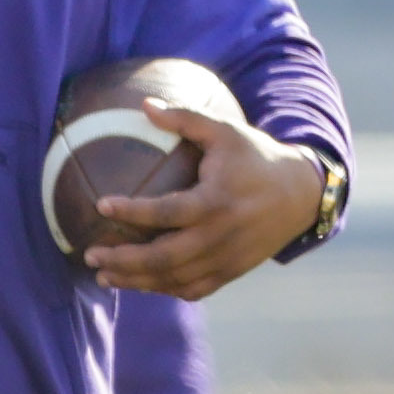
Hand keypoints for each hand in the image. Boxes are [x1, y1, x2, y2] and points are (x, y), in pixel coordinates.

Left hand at [81, 109, 327, 299]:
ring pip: (175, 279)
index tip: (101, 204)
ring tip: (103, 275)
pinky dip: (164, 289)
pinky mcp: (233, 271)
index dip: (132, 212)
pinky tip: (139, 282)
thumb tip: (145, 105)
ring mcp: (227, 258)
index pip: (166, 213)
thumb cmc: (256, 157)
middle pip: (164, 257)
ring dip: (136, 281)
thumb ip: (186, 119)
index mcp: (216, 201)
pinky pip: (194, 288)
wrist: (302, 194)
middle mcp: (221, 235)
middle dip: (123, 260)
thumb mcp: (227, 131)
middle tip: (90, 255)